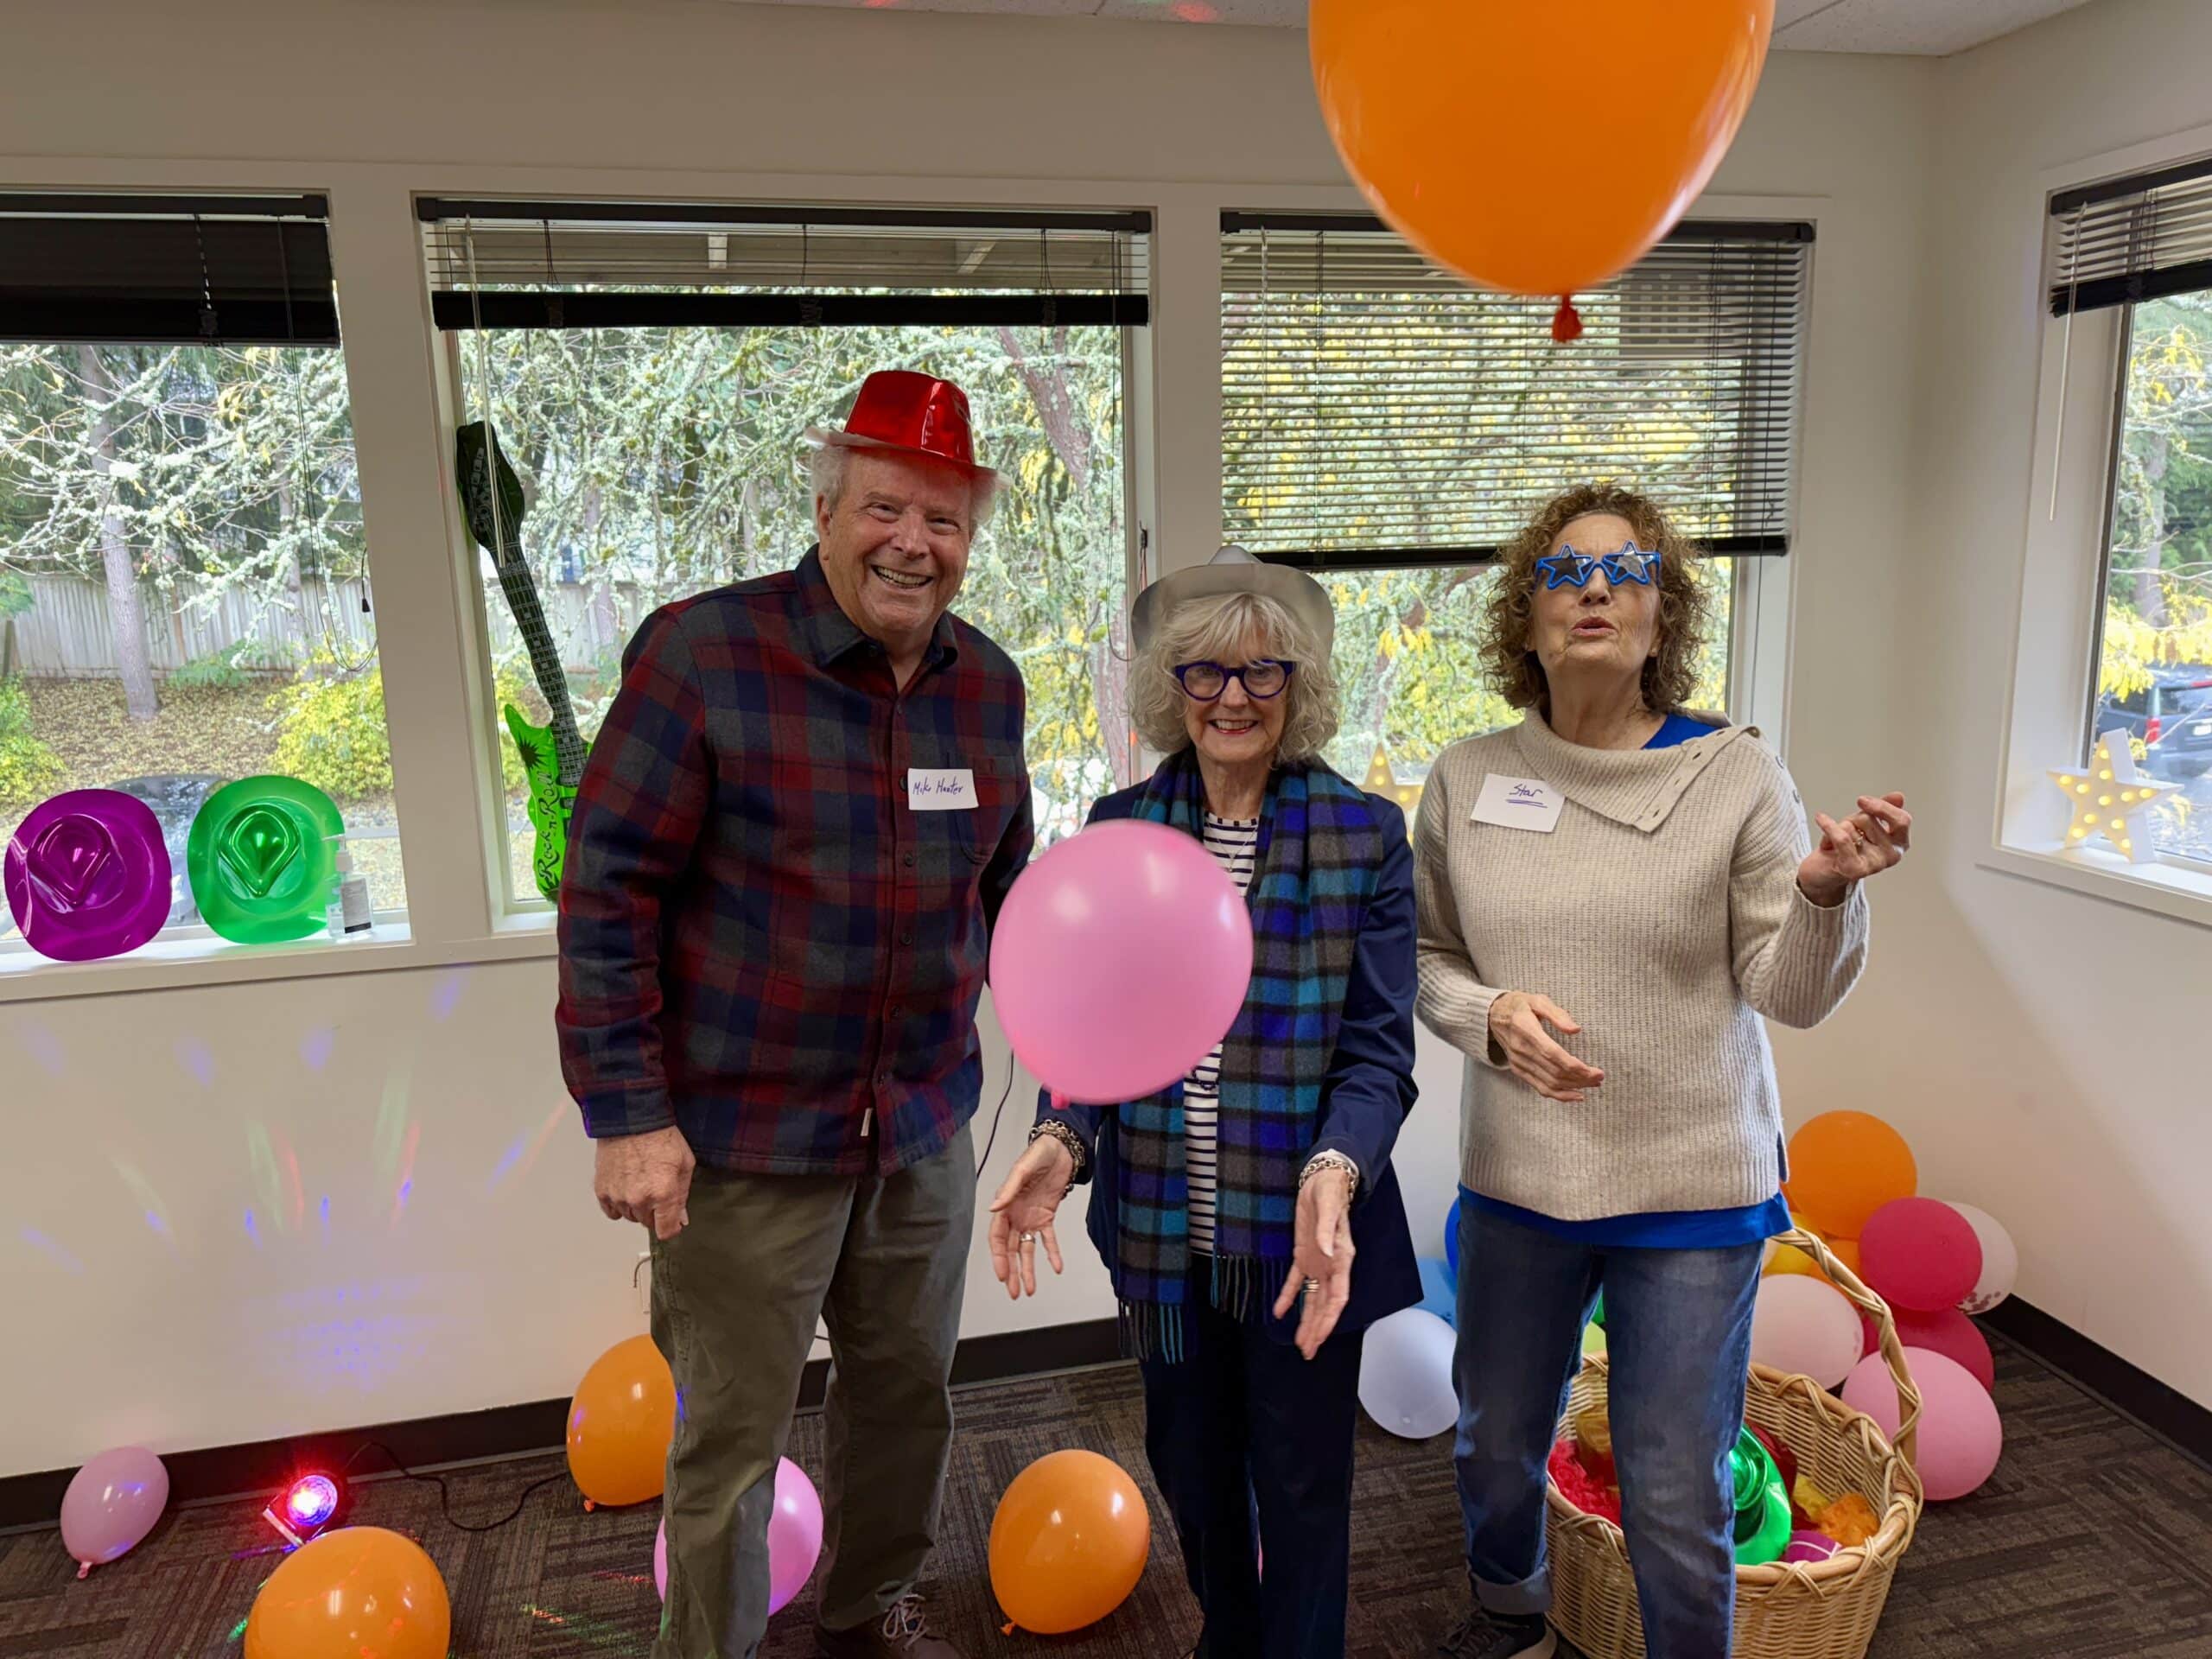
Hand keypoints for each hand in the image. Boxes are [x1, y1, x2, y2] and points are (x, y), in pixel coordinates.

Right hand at [594, 1125, 695, 1240]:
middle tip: (657, 1191)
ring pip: (630, 1217)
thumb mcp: (685, 1163)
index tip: (672, 1222)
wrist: (631, 1119)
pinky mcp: (602, 1190)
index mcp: (663, 1194)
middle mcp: (639, 1199)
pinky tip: (625, 1190)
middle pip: (648, 1223)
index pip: (666, 1231)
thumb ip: (683, 1195)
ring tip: (640, 1184)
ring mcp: (618, 1196)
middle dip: (655, 1212)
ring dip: (636, 1207)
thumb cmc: (660, 1136)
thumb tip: (681, 1218)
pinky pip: (611, 1211)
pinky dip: (618, 1205)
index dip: (671, 1228)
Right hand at [987, 1136, 1071, 1299]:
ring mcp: (1030, 1218)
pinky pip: (1049, 1239)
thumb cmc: (1038, 1154)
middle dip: (1011, 1271)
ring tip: (1029, 1290)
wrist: (1061, 1148)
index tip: (1003, 1275)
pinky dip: (1052, 1253)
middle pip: (1011, 1249)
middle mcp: (1015, 1215)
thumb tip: (994, 1208)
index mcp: (1005, 1205)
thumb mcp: (1022, 1169)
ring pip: (1027, 1249)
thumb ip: (1009, 1189)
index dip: (999, 1257)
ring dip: (1028, 1269)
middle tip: (1013, 1292)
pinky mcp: (1047, 1216)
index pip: (998, 1237)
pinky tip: (1057, 1268)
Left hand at [1273, 1165, 1355, 1360]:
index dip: (1329, 1318)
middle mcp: (1332, 1266)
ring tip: (1301, 1344)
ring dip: (1307, 1321)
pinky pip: (1296, 1281)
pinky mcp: (1304, 1254)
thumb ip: (1327, 1231)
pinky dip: (1289, 1297)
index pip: (1338, 1296)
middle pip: (1326, 1305)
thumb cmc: (1330, 1191)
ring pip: (1313, 1298)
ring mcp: (1318, 1262)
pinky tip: (1280, 1312)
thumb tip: (1329, 1253)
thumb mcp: (1329, 1207)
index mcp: (1342, 1258)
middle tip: (1308, 1353)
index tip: (1321, 1337)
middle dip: (1317, 1329)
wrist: (1323, 1178)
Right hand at [1488, 991, 1604, 1102]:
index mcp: (1526, 1029)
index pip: (1552, 1054)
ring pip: (1549, 1083)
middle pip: (1554, 1072)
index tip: (1594, 1071)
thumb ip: (1557, 1014)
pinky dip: (1559, 1095)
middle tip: (1600, 1077)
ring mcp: (1518, 1062)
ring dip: (1574, 1087)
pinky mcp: (1518, 1070)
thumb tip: (1576, 1029)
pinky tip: (1576, 1095)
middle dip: (1581, 1078)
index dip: (1575, 1066)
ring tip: (1593, 1084)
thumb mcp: (1537, 1000)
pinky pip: (1540, 1088)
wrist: (1492, 1015)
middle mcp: (1520, 1049)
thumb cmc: (1519, 1005)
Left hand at [1799, 793, 1910, 905]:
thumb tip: (1898, 796)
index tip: (1861, 800)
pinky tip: (1820, 818)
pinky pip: (1842, 838)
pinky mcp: (1854, 869)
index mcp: (1899, 844)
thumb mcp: (1866, 823)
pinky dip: (1828, 826)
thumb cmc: (1846, 846)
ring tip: (1835, 843)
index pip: (1902, 820)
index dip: (1882, 806)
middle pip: (1868, 819)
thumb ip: (1883, 809)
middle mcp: (1891, 856)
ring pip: (1850, 827)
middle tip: (1845, 832)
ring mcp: (1874, 864)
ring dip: (1836, 829)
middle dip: (1851, 819)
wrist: (1822, 872)